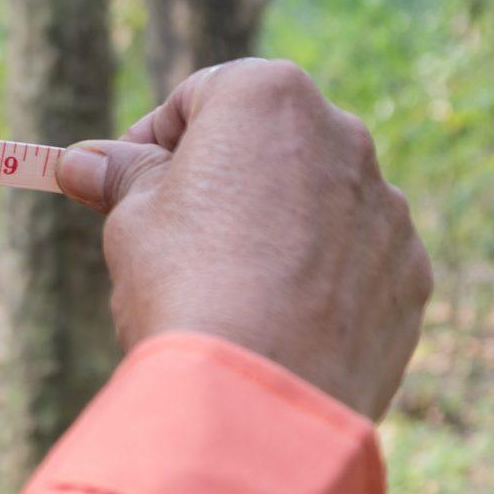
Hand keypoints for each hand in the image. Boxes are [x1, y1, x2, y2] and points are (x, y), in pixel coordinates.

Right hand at [55, 60, 432, 421]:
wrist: (260, 398)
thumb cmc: (186, 286)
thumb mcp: (132, 220)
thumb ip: (123, 178)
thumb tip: (83, 163)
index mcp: (269, 95)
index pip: (200, 98)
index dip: (154, 141)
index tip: (125, 182)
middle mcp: (343, 134)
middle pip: (269, 146)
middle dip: (226, 180)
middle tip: (178, 237)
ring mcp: (387, 207)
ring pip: (320, 205)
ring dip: (280, 230)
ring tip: (233, 294)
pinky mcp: (411, 273)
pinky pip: (358, 263)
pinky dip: (324, 282)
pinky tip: (282, 327)